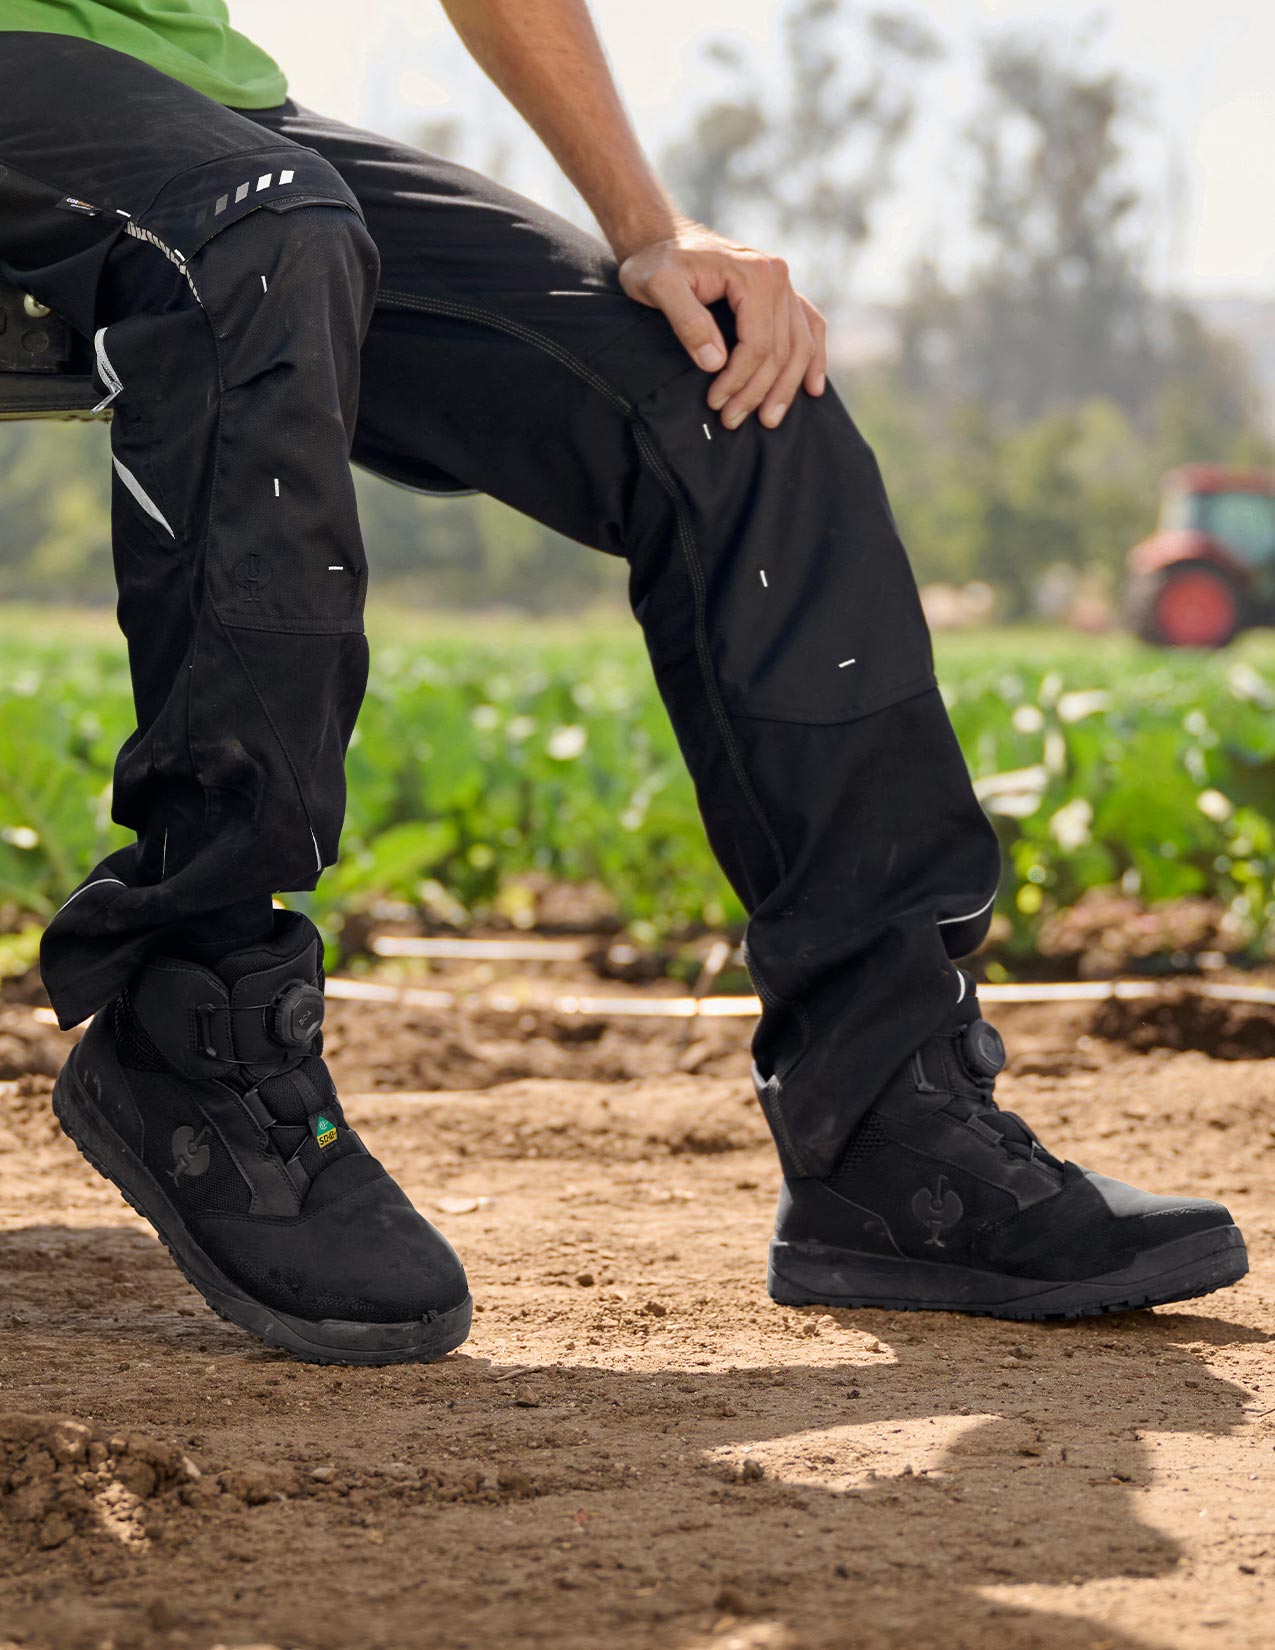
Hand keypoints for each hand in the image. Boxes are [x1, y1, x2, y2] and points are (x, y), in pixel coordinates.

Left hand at [616, 222, 826, 430]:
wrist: (661, 238)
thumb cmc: (656, 263)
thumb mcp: (659, 286)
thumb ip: (687, 320)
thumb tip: (716, 362)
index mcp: (756, 273)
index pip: (758, 343)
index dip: (739, 380)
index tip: (716, 403)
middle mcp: (778, 276)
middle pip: (781, 350)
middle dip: (759, 392)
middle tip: (733, 421)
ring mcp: (785, 285)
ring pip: (800, 346)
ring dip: (786, 388)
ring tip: (768, 419)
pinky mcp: (782, 294)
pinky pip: (809, 328)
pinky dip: (813, 359)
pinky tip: (812, 387)